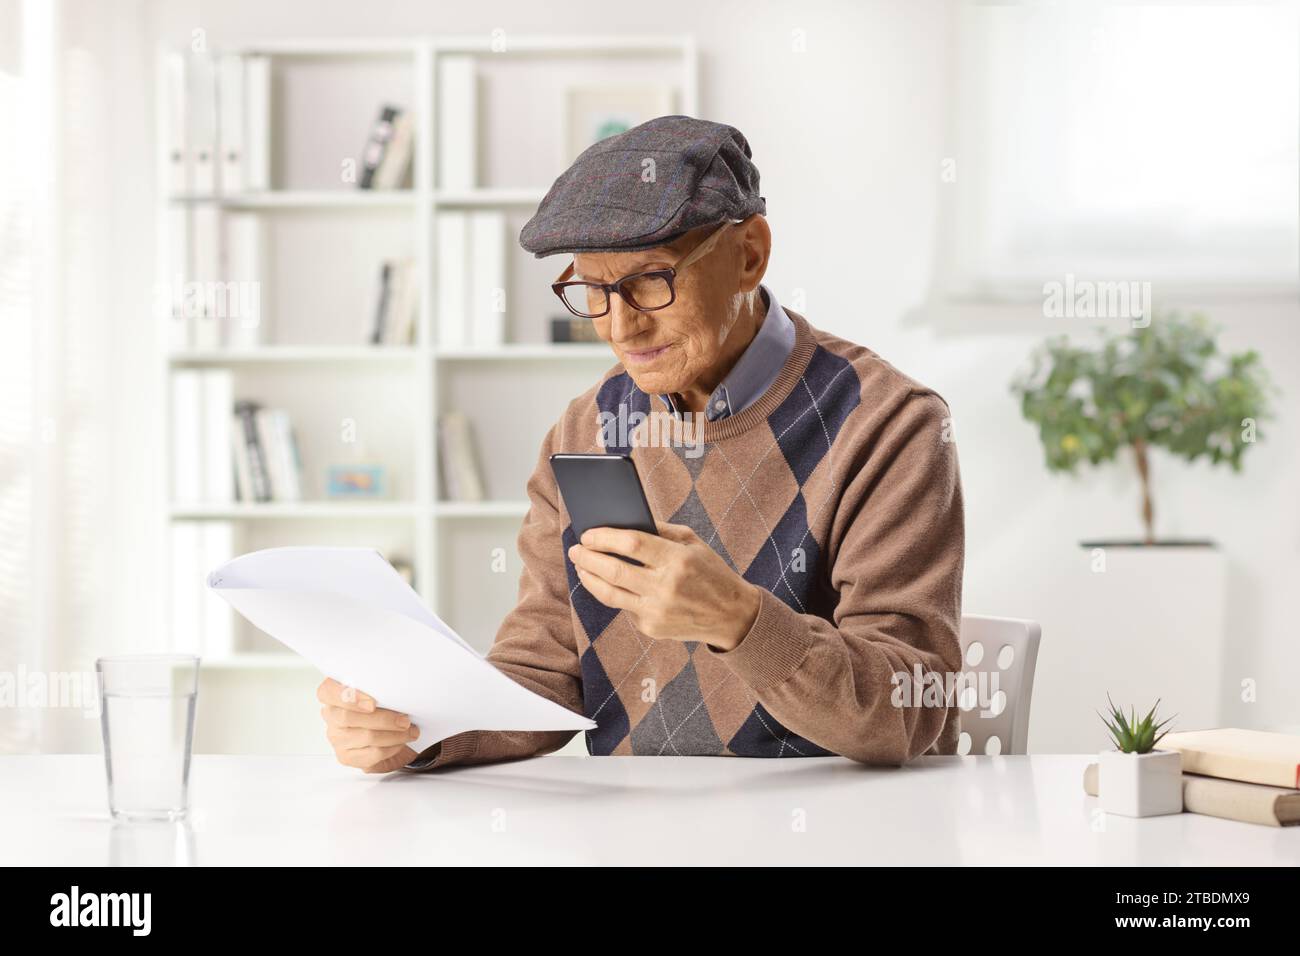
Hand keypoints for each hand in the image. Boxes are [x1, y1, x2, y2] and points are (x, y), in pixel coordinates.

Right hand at [317, 677, 420, 772]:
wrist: (387, 735)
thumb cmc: (381, 709)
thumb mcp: (379, 694)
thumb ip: (379, 690)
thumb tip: (397, 693)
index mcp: (334, 695)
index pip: (327, 692)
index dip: (348, 697)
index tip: (372, 703)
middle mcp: (331, 716)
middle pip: (348, 717)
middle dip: (383, 719)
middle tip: (405, 720)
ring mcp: (337, 738)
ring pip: (366, 736)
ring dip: (395, 735)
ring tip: (409, 730)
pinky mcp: (346, 757)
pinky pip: (372, 753)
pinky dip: (392, 747)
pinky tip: (400, 742)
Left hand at [567, 521, 761, 650]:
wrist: (731, 615)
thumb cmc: (709, 571)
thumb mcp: (692, 542)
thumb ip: (659, 530)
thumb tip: (620, 521)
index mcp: (678, 559)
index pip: (631, 544)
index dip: (604, 537)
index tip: (588, 534)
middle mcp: (666, 587)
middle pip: (614, 570)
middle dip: (588, 558)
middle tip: (575, 550)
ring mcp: (657, 611)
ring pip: (610, 594)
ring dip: (590, 578)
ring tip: (581, 566)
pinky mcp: (652, 629)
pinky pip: (624, 608)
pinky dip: (614, 594)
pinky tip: (608, 584)